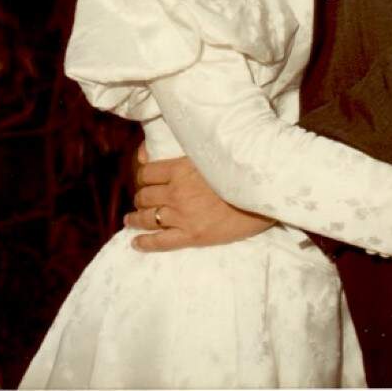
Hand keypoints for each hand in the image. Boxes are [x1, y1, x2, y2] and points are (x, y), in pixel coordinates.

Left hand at [124, 149, 273, 250]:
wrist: (261, 195)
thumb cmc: (238, 170)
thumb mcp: (211, 154)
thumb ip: (188, 154)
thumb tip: (167, 148)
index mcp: (180, 169)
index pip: (147, 172)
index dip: (143, 176)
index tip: (144, 179)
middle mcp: (176, 192)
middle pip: (144, 195)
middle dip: (141, 197)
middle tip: (141, 200)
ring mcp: (181, 216)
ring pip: (147, 218)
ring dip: (135, 218)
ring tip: (130, 219)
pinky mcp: (191, 236)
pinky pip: (159, 242)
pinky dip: (144, 243)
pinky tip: (136, 243)